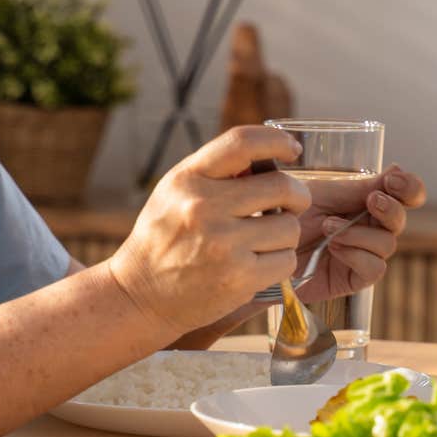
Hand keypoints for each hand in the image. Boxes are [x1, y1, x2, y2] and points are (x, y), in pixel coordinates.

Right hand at [108, 126, 310, 335]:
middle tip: (292, 204)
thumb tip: (268, 159)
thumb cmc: (163, 239)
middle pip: (281, 186)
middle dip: (297, 195)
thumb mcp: (174, 192)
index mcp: (188, 178)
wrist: (139, 295)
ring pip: (290, 227)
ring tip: (265, 241)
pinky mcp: (238, 278)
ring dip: (286, 234)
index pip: (242, 142)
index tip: (292, 149)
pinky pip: (286, 261)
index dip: (277, 141)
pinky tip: (259, 264)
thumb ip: (215, 173)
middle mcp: (204, 207)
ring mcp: (222, 244)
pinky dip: (280, 263)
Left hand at [288, 165, 428, 303]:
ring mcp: (363, 254)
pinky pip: (374, 267)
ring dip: (360, 232)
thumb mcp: (323, 194)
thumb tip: (396, 169)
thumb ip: (359, 187)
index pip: (405, 194)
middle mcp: (369, 227)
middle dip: (390, 208)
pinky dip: (357, 254)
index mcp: (365, 201)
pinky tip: (334, 249)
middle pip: (401, 219)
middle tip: (371, 200)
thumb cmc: (286, 215)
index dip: (409, 187)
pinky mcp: (354, 278)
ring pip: (388, 243)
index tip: (393, 178)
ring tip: (329, 227)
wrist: (259, 245)